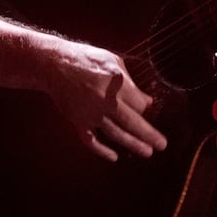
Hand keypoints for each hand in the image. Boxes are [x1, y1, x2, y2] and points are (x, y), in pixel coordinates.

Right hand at [44, 41, 167, 161]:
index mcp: (115, 82)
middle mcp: (104, 99)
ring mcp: (90, 113)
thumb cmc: (85, 59)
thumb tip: (147, 100)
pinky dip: (102, 151)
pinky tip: (113, 157)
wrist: (54, 65)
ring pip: (116, 133)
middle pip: (132, 122)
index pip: (139, 103)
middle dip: (149, 135)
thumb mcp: (113, 61)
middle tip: (161, 145)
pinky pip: (91, 141)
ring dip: (132, 144)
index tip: (146, 110)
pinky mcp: (78, 121)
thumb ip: (130, 81)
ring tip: (147, 152)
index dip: (145, 108)